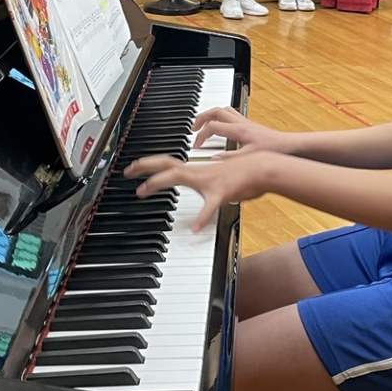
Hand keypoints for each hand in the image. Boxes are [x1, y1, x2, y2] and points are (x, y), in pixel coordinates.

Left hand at [122, 151, 275, 231]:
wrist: (263, 168)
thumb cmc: (244, 174)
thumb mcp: (219, 179)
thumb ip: (206, 181)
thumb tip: (199, 185)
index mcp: (197, 170)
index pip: (167, 162)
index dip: (148, 163)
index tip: (133, 167)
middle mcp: (198, 172)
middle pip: (166, 163)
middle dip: (145, 165)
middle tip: (128, 171)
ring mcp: (208, 181)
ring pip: (178, 176)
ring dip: (159, 182)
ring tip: (143, 190)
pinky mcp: (221, 192)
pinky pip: (209, 207)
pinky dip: (202, 217)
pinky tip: (195, 228)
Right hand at [191, 106, 291, 153]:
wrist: (289, 146)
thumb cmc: (273, 150)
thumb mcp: (248, 158)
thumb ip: (229, 159)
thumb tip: (213, 160)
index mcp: (238, 130)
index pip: (212, 127)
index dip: (201, 136)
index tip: (196, 147)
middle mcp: (241, 122)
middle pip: (215, 111)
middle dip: (201, 118)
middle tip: (193, 128)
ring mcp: (245, 122)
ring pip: (224, 110)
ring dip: (211, 115)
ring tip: (203, 124)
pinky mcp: (249, 125)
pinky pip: (231, 114)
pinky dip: (221, 118)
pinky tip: (221, 128)